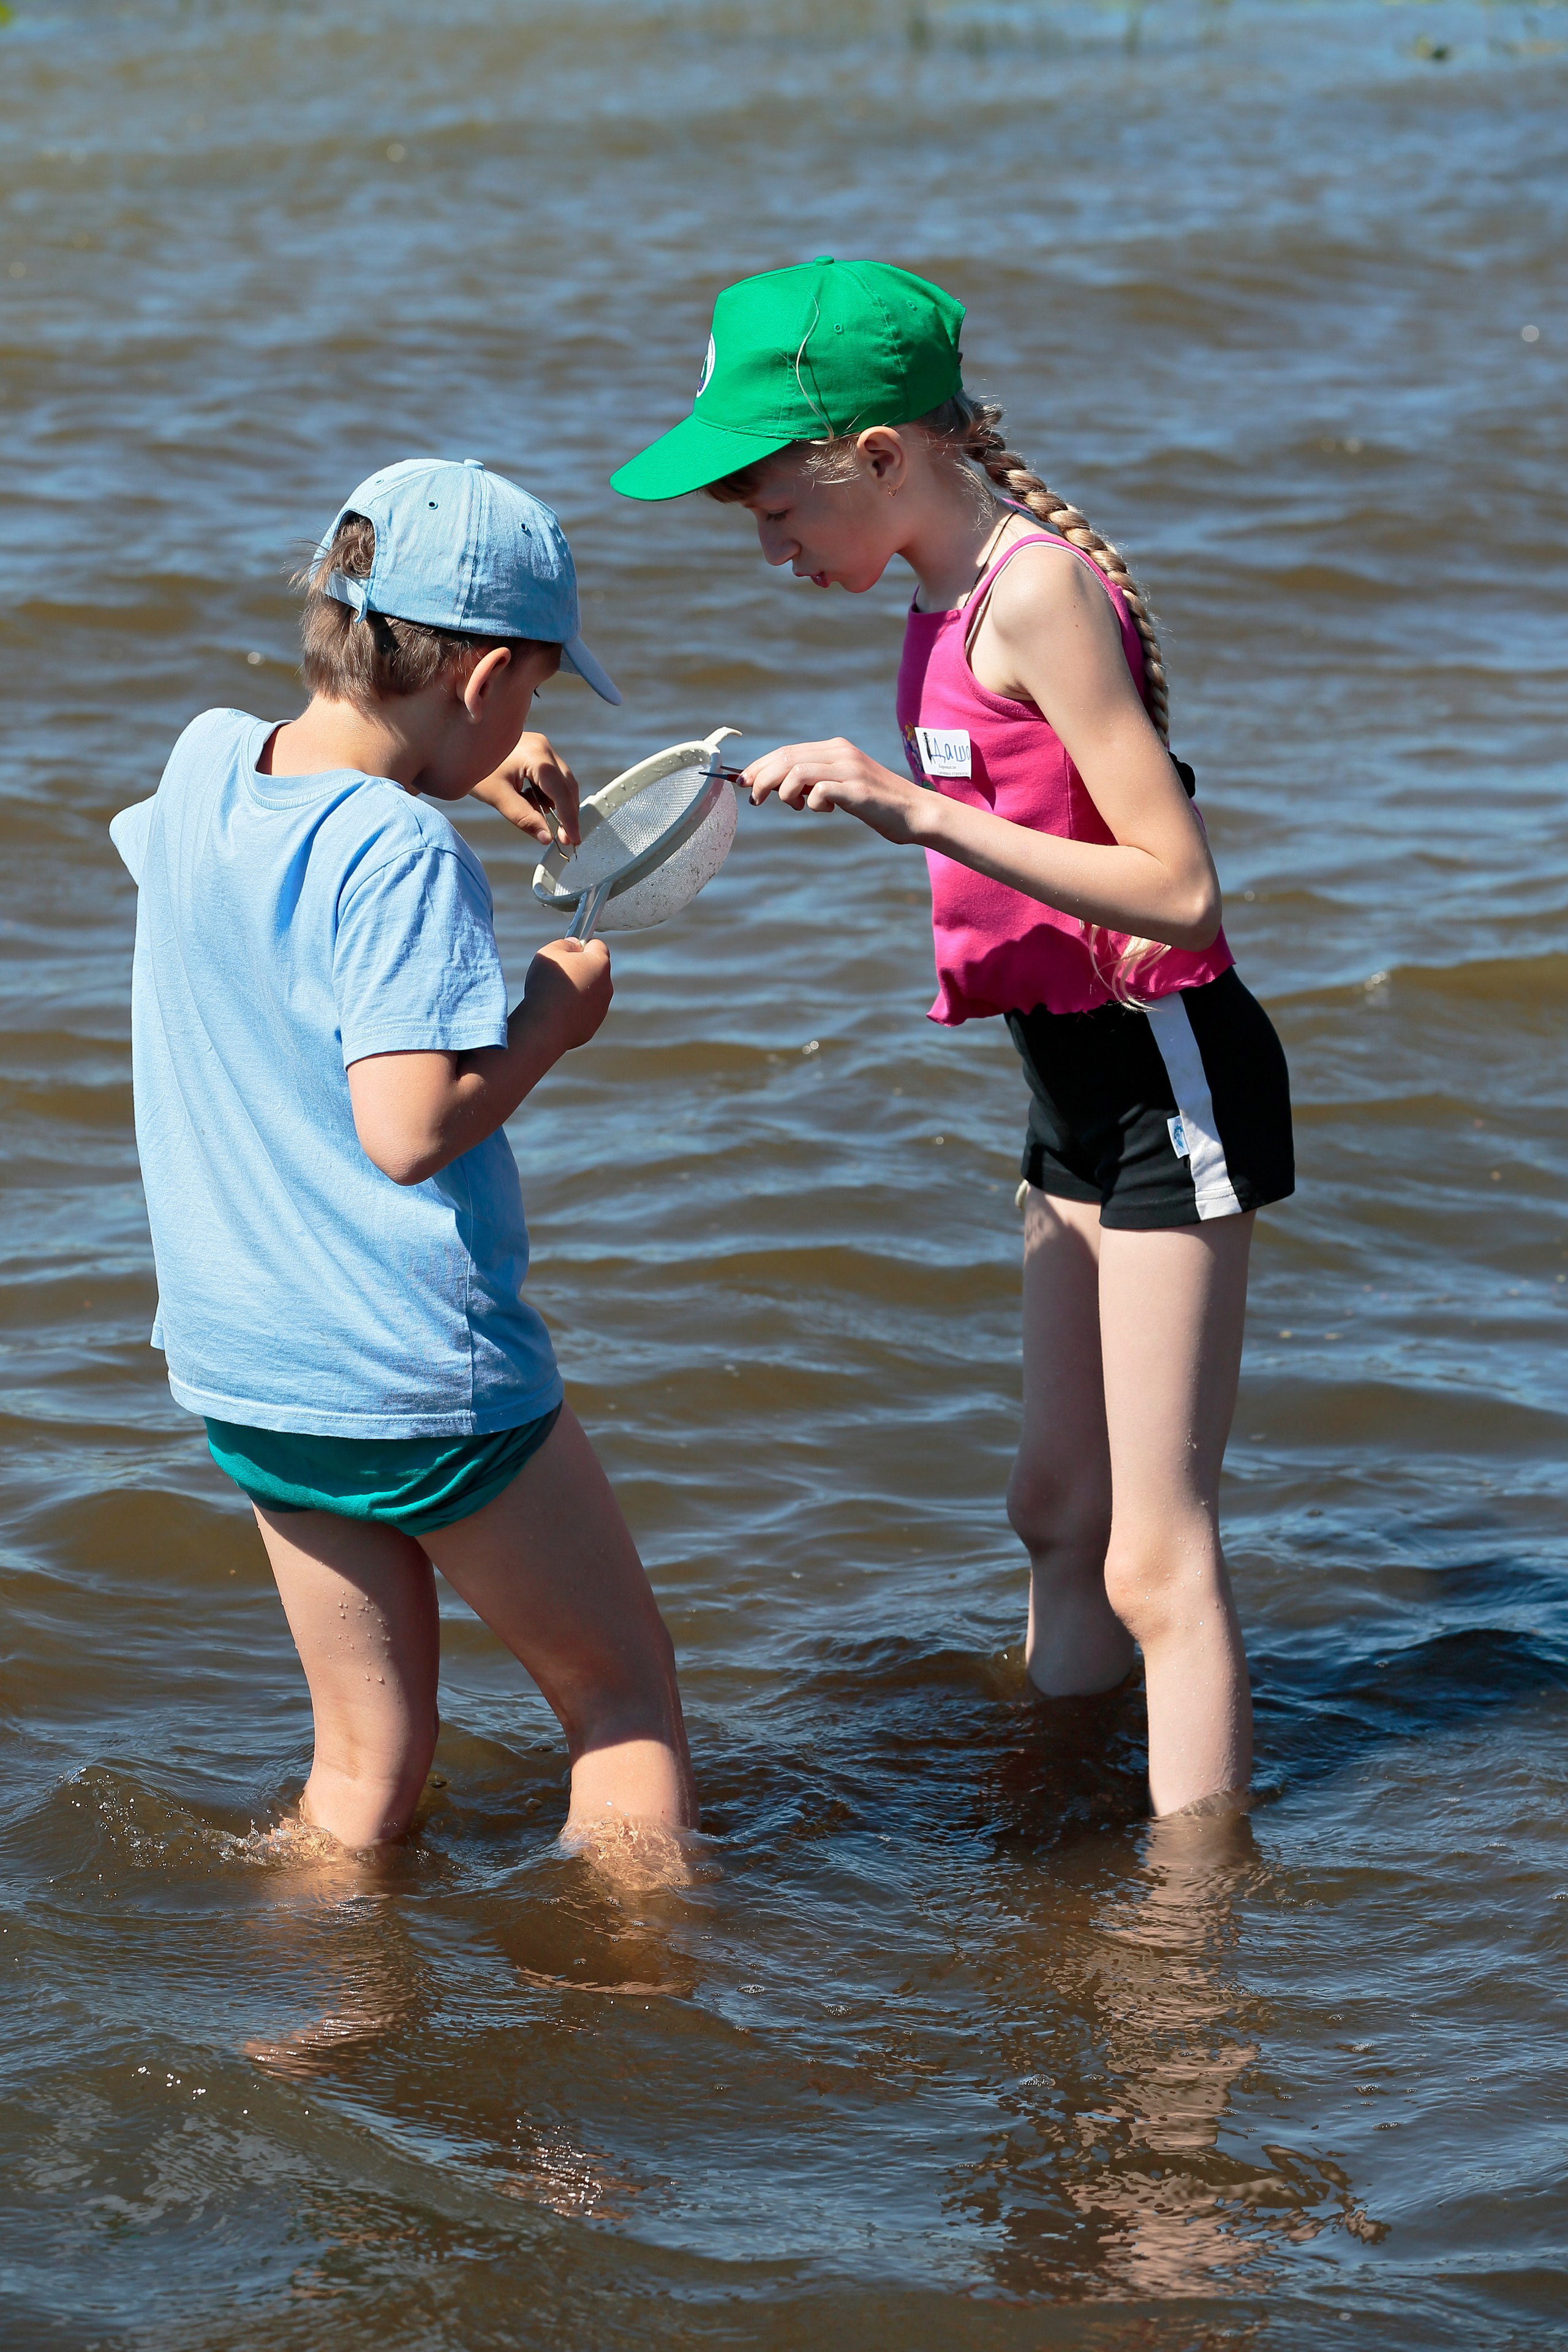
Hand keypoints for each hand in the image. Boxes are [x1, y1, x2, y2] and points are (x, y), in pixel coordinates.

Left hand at [470, 732, 582, 847]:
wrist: (458, 746)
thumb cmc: (475, 770)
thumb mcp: (498, 797)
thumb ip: (524, 818)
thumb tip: (548, 839)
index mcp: (537, 755)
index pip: (561, 792)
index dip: (569, 819)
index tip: (573, 840)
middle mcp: (545, 747)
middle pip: (567, 786)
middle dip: (568, 814)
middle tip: (566, 840)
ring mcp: (542, 747)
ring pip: (563, 782)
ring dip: (560, 805)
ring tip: (548, 824)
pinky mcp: (538, 751)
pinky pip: (552, 777)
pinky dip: (550, 795)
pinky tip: (537, 806)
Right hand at [522, 937, 612, 1052]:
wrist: (546, 1026)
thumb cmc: (548, 985)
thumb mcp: (550, 952)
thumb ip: (565, 944)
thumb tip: (574, 945)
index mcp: (600, 963)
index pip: (598, 946)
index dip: (582, 945)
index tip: (568, 951)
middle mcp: (606, 986)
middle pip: (595, 971)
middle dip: (579, 970)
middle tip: (558, 975)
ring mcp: (601, 1008)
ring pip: (590, 994)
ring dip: (577, 992)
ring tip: (554, 996)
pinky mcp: (592, 1026)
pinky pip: (583, 1013)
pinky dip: (572, 1011)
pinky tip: (556, 1013)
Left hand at [740, 737, 926, 846]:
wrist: (915, 813)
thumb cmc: (876, 804)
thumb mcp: (840, 787)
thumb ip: (814, 782)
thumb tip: (775, 788)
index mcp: (836, 748)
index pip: (787, 751)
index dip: (761, 765)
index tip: (743, 781)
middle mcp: (840, 753)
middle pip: (786, 758)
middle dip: (761, 778)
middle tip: (752, 798)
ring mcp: (849, 769)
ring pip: (796, 771)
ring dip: (781, 791)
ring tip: (790, 806)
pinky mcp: (856, 789)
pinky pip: (818, 790)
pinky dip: (809, 802)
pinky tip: (822, 810)